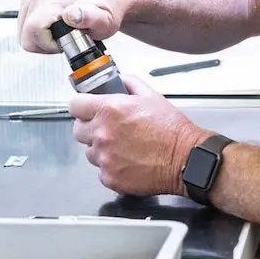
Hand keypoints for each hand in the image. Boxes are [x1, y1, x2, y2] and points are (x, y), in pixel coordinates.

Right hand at [17, 0, 121, 53]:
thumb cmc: (103, 9)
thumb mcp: (103, 20)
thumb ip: (89, 18)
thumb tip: (71, 14)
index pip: (32, 32)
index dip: (48, 45)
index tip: (66, 42)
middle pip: (25, 35)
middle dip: (44, 44)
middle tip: (64, 38)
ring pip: (24, 32)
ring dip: (41, 38)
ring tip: (61, 32)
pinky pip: (26, 24)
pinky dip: (38, 30)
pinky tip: (54, 26)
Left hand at [68, 75, 212, 194]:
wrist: (185, 159)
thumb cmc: (171, 129)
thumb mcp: (151, 95)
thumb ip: (129, 83)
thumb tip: (119, 80)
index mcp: (108, 110)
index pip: (74, 105)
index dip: (81, 106)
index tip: (86, 109)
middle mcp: (102, 134)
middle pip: (77, 130)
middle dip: (89, 127)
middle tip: (107, 128)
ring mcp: (104, 158)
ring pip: (89, 152)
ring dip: (100, 148)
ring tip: (122, 147)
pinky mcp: (110, 177)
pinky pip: (101, 170)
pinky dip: (111, 167)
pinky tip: (127, 161)